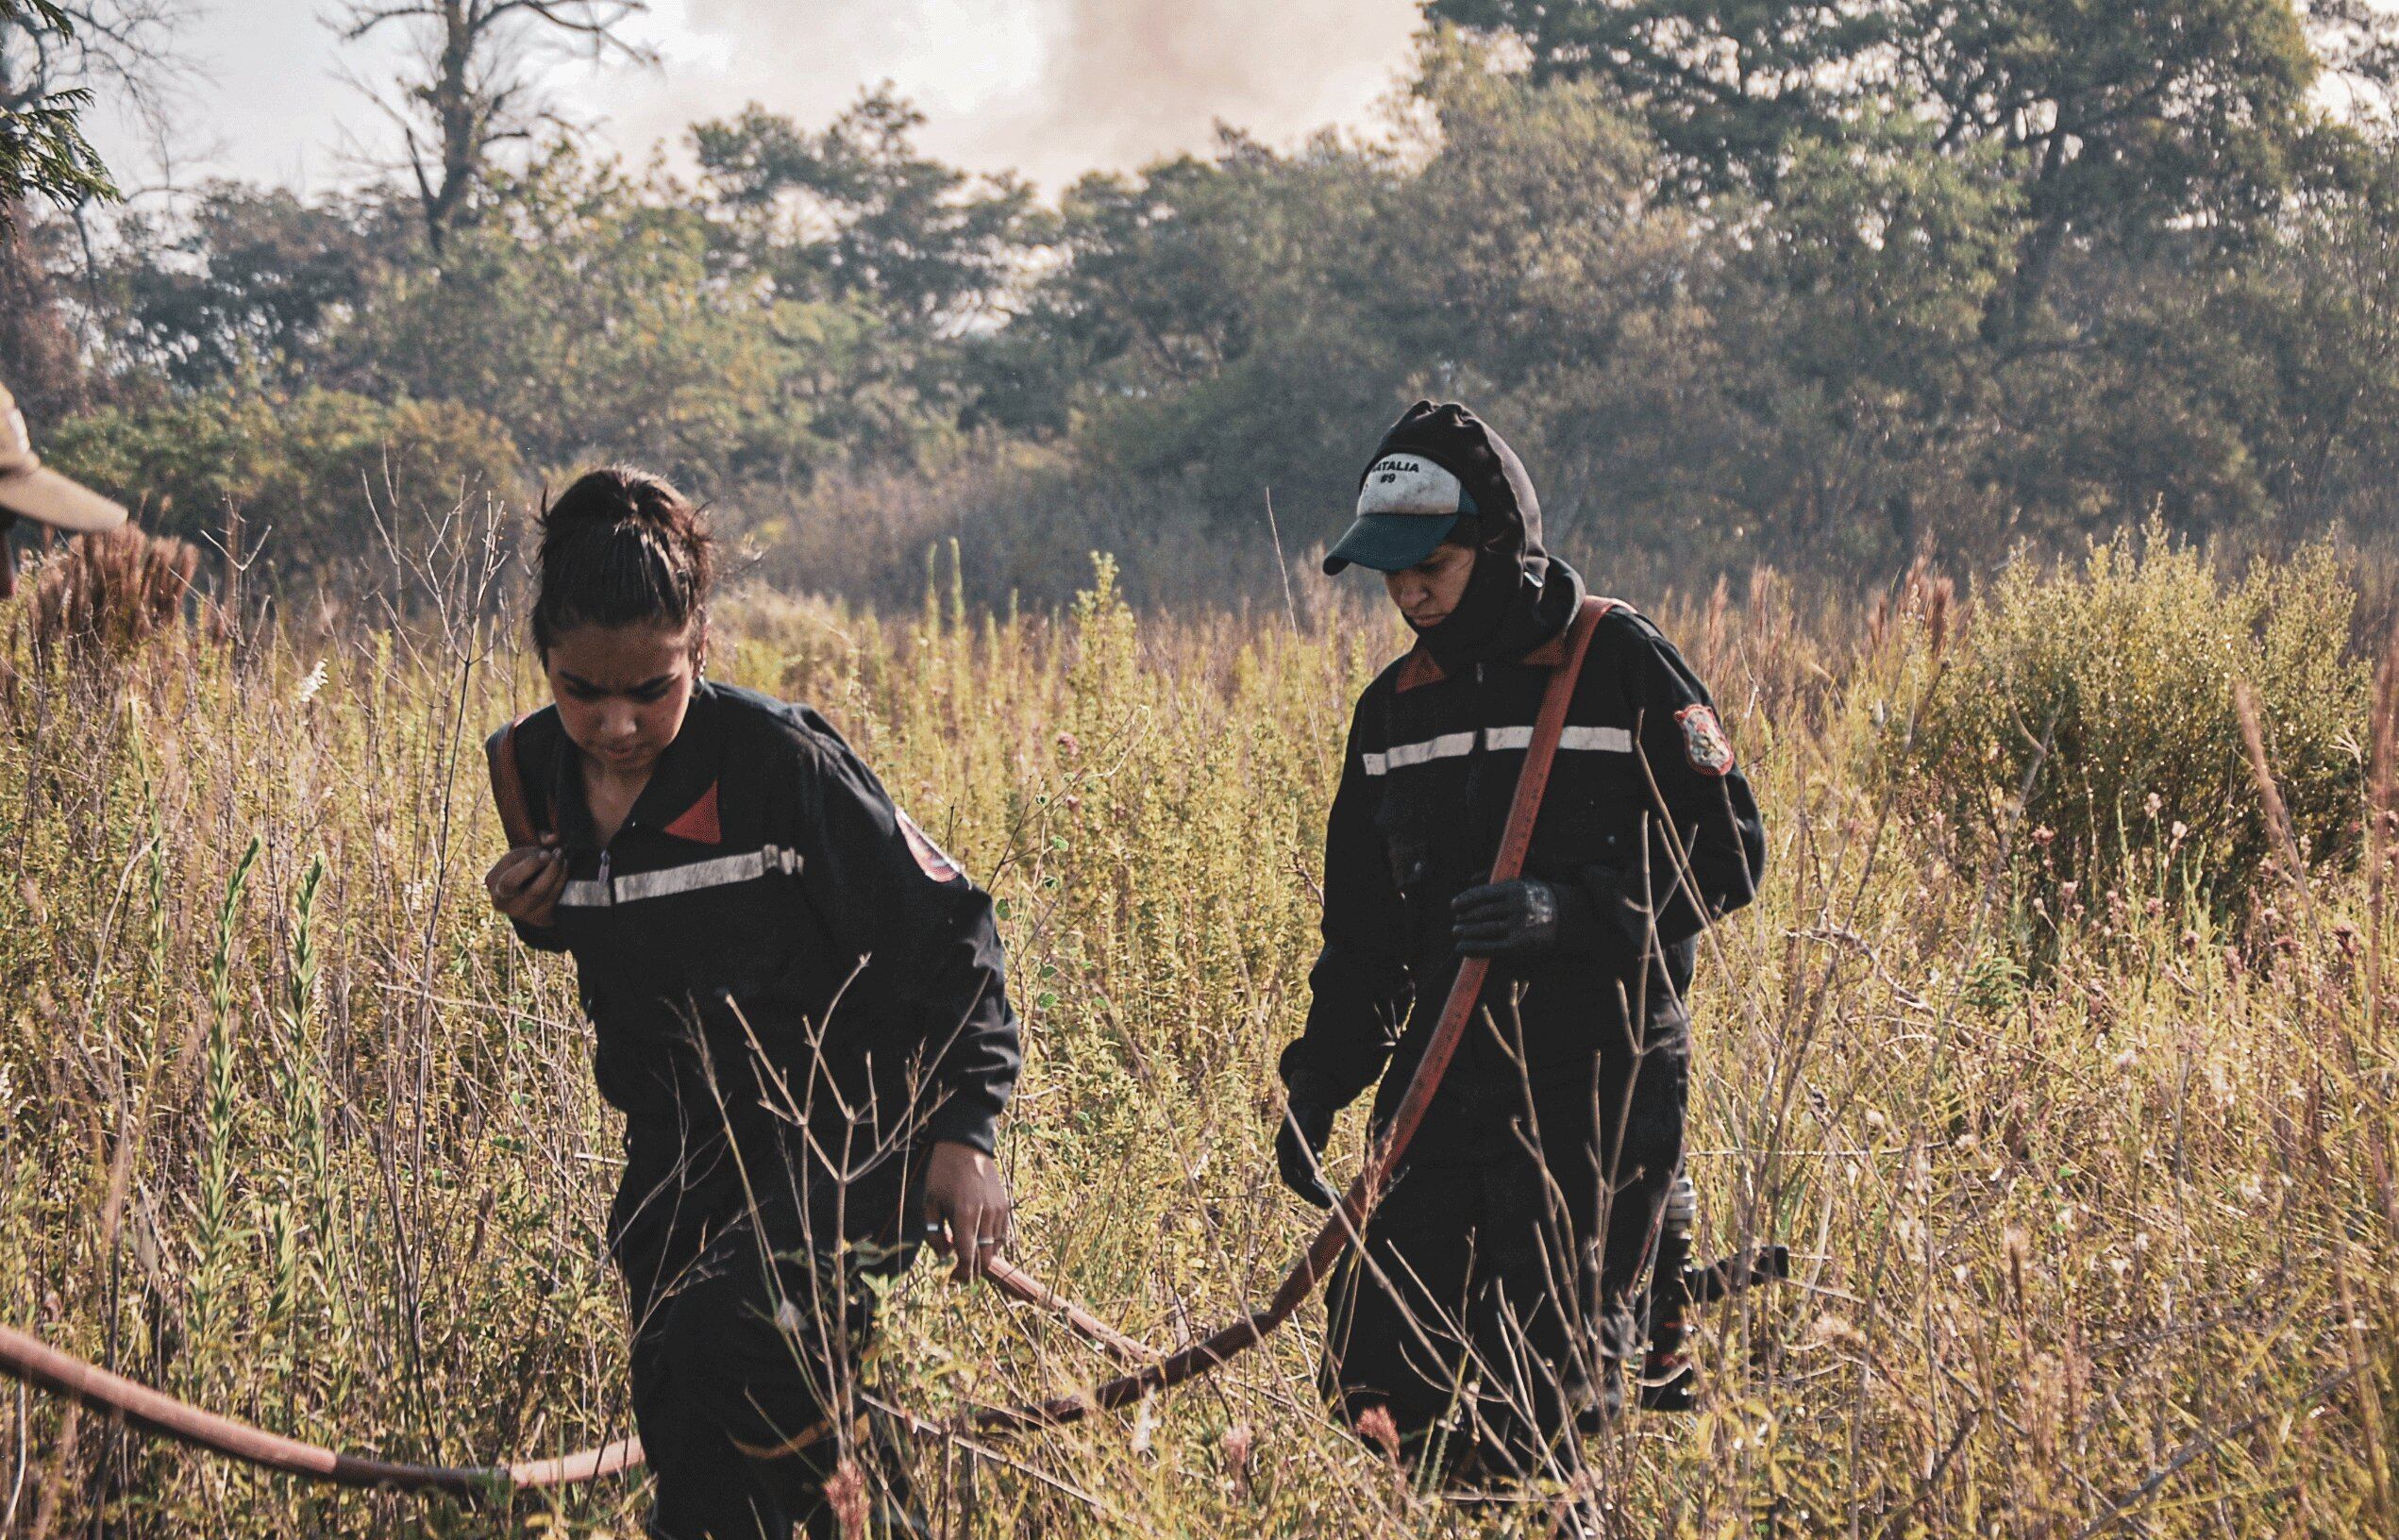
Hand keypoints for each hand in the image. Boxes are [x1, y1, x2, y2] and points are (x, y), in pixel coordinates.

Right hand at [485, 835, 565, 928]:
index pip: (506, 864)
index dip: (527, 857)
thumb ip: (539, 841)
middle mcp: (501, 900)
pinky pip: (550, 900)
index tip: (545, 852)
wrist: (536, 901)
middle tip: (551, 855)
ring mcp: (519, 913)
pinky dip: (560, 883)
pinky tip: (565, 870)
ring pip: (535, 892)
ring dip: (553, 871)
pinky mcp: (538, 918)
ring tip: (562, 859)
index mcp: (493, 881)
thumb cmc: (530, 871)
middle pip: (510, 883)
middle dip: (531, 865)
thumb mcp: (528, 855)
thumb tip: (552, 837)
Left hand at [922, 1140, 1012, 1282]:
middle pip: (985, 1257)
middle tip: (959, 1272)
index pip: (967, 1256)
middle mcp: (986, 1215)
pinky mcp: (1005, 1205)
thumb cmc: (943, 1174)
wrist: (967, 1146)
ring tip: (968, 1253)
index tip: (952, 1279)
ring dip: (982, 1256)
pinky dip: (992, 1243)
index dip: (961, 1273)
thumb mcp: (930, 1201)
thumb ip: (935, 1233)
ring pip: (995, 1247)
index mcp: (965, 1215)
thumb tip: (944, 1255)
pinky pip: (1002, 1234)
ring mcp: (999, 1210)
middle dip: (972, 1269)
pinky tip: (979, 1240)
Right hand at [1276, 1098, 1339, 1208]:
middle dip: (1313, 1194)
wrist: (1314, 1101)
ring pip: (1307, 1181)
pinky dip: (1323, 1186)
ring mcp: (1298, 1159)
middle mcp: (1289, 1156)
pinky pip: (1314, 1177)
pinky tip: (1334, 1194)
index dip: (1302, 1187)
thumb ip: (1305, 1150)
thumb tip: (1307, 1175)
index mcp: (1283, 1148)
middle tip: (1329, 1204)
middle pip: (1298, 1181)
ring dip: (1319, 1192)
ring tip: (1336, 1201)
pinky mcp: (1310, 1159)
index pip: (1289, 1174)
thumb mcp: (1307, 1127)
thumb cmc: (1310, 1111)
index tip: (1317, 1196)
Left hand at [1451, 878, 1576, 958]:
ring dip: (1465, 933)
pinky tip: (1461, 948)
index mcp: (1514, 888)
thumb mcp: (1522, 880)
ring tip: (1456, 933)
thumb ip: (1497, 878)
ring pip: (1483, 930)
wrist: (1566, 919)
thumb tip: (1472, 880)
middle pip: (1480, 914)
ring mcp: (1517, 927)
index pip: (1482, 894)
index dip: (1464, 901)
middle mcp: (1515, 907)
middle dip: (1464, 919)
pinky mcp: (1518, 945)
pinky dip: (1473, 948)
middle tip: (1456, 923)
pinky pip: (1490, 947)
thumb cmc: (1537, 898)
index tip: (1454, 906)